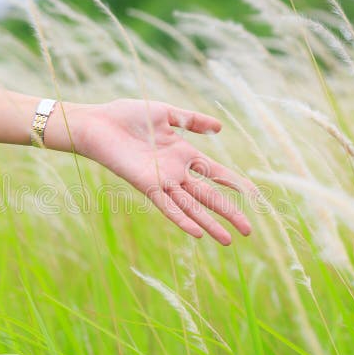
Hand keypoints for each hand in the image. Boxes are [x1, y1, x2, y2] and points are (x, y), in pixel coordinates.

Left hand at [55, 99, 253, 244]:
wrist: (97, 123)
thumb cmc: (126, 116)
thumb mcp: (165, 113)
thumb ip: (191, 120)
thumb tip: (220, 128)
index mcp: (183, 154)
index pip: (216, 173)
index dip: (236, 184)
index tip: (256, 196)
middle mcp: (175, 171)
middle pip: (209, 196)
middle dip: (229, 213)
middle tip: (248, 231)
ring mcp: (162, 180)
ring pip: (192, 206)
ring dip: (210, 223)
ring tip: (228, 241)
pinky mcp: (146, 185)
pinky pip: (167, 206)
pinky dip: (182, 219)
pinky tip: (198, 233)